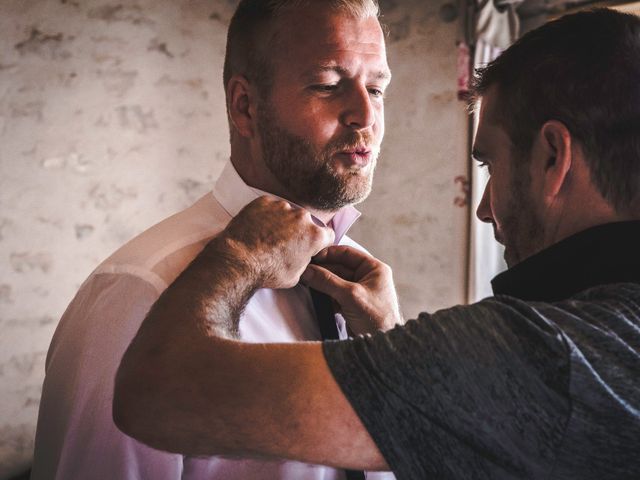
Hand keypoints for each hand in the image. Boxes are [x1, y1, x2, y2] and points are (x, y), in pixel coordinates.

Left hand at [217, 196, 334, 288]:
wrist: (238, 260)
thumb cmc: (266, 271)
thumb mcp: (295, 276)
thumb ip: (305, 261)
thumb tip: (303, 257)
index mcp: (314, 235)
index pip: (327, 235)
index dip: (320, 242)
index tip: (312, 246)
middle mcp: (302, 217)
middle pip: (307, 222)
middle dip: (299, 231)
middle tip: (285, 243)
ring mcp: (282, 207)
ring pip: (287, 213)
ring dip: (282, 222)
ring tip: (268, 236)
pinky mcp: (264, 202)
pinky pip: (269, 206)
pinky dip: (266, 215)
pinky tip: (258, 228)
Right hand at [301, 246, 402, 334]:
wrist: (381, 345)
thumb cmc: (376, 317)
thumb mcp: (350, 295)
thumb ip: (327, 281)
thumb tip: (307, 271)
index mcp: (373, 268)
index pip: (347, 253)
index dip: (328, 253)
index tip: (311, 256)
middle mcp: (367, 277)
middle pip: (338, 267)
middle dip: (321, 270)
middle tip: (303, 271)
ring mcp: (358, 291)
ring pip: (334, 281)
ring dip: (321, 282)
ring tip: (305, 282)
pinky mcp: (351, 304)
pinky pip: (334, 294)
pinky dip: (324, 294)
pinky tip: (313, 294)